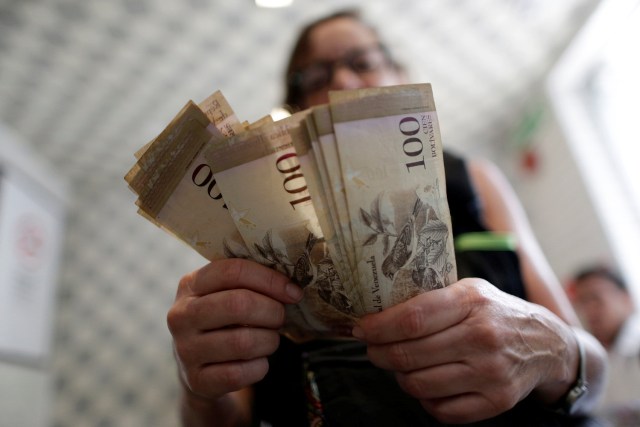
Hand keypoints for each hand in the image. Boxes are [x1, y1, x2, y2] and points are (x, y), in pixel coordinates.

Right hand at [167, 258, 302, 399]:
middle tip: (280, 318)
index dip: (269, 280)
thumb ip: (249, 283)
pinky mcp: (196, 380)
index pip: (233, 271)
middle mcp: (181, 316)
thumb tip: (291, 288)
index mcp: (190, 285)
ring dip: (268, 341)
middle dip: (272, 311)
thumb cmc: (221, 321)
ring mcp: (185, 350)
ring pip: (243, 342)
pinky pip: (240, 373)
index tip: (292, 292)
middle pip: (238, 304)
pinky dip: (259, 367)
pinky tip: (258, 361)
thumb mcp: (223, 294)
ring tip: (269, 339)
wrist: (198, 366)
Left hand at [353, 278, 575, 423]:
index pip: (412, 319)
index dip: (379, 327)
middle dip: (379, 354)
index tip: (360, 329)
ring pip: (420, 386)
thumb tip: (377, 311)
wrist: (546, 343)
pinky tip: (427, 382)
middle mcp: (482, 338)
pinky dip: (426, 399)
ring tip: (400, 365)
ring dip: (400, 377)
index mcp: (471, 302)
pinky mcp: (497, 401)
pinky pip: (441, 411)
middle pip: (410, 355)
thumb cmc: (495, 312)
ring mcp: (491, 373)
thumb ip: (430, 298)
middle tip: (372, 349)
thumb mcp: (468, 290)